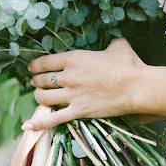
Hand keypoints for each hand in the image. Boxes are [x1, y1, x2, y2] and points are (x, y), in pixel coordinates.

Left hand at [22, 38, 146, 130]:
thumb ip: (111, 42)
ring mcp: (72, 95)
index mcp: (73, 59)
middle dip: (36, 81)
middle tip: (37, 82)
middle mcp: (68, 76)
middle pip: (42, 80)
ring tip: (40, 95)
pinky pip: (54, 119)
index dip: (34, 66)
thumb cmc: (128, 64)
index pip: (44, 62)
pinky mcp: (79, 111)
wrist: (137, 86)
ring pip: (44, 98)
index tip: (31, 68)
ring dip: (38, 96)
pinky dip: (40, 122)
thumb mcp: (118, 46)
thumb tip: (115, 40)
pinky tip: (28, 126)